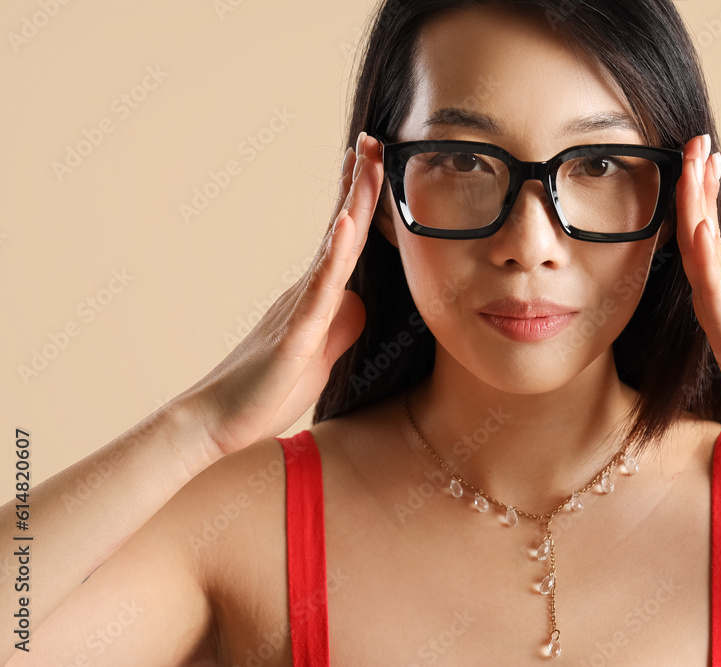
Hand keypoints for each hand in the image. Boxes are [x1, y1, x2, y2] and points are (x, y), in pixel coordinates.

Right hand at [173, 131, 383, 461]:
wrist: (217, 422)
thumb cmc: (267, 390)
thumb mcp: (319, 354)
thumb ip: (340, 325)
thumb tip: (359, 300)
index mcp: (317, 295)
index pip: (345, 239)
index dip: (360, 201)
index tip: (373, 162)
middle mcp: (308, 291)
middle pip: (341, 229)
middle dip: (360, 184)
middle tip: (372, 139)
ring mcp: (301, 309)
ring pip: (334, 248)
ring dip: (352, 203)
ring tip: (365, 162)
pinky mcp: (296, 335)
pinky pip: (320, 291)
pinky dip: (334, 255)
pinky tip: (345, 224)